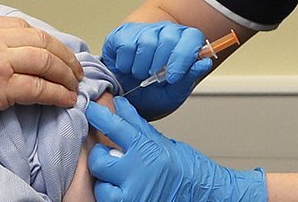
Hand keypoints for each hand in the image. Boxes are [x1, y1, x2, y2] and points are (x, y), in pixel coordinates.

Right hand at [0, 9, 83, 132]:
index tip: (53, 51)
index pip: (22, 27)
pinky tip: (65, 100)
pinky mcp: (1, 85)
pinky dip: (57, 93)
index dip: (44, 40)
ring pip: (45, 61)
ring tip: (74, 85)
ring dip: (65, 74)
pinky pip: (40, 87)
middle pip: (41, 40)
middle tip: (74, 69)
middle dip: (63, 55)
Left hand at [85, 97, 266, 201]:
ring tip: (121, 180)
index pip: (115, 126)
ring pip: (101, 185)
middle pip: (100, 159)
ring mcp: (134, 194)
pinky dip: (112, 196)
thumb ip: (137, 125)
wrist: (207, 195)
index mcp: (147, 149)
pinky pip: (108, 201)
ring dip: (107, 182)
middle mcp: (139, 172)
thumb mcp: (163, 142)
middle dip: (102, 158)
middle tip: (112, 158)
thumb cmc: (189, 172)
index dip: (98, 116)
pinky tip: (124, 191)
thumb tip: (120, 106)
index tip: (90, 110)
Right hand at [101, 22, 211, 118]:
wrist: (126, 96)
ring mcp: (143, 29)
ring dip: (141, 67)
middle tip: (154, 78)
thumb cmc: (152, 94)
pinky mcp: (122, 33)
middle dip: (160, 64)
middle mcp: (165, 31)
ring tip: (140, 74)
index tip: (173, 77)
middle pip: (168, 38)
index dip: (184, 57)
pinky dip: (125, 63)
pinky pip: (126, 45)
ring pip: (146, 42)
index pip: (192, 37)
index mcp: (184, 42)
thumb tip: (204, 63)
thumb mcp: (173, 93)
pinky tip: (127, 68)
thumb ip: (188, 78)